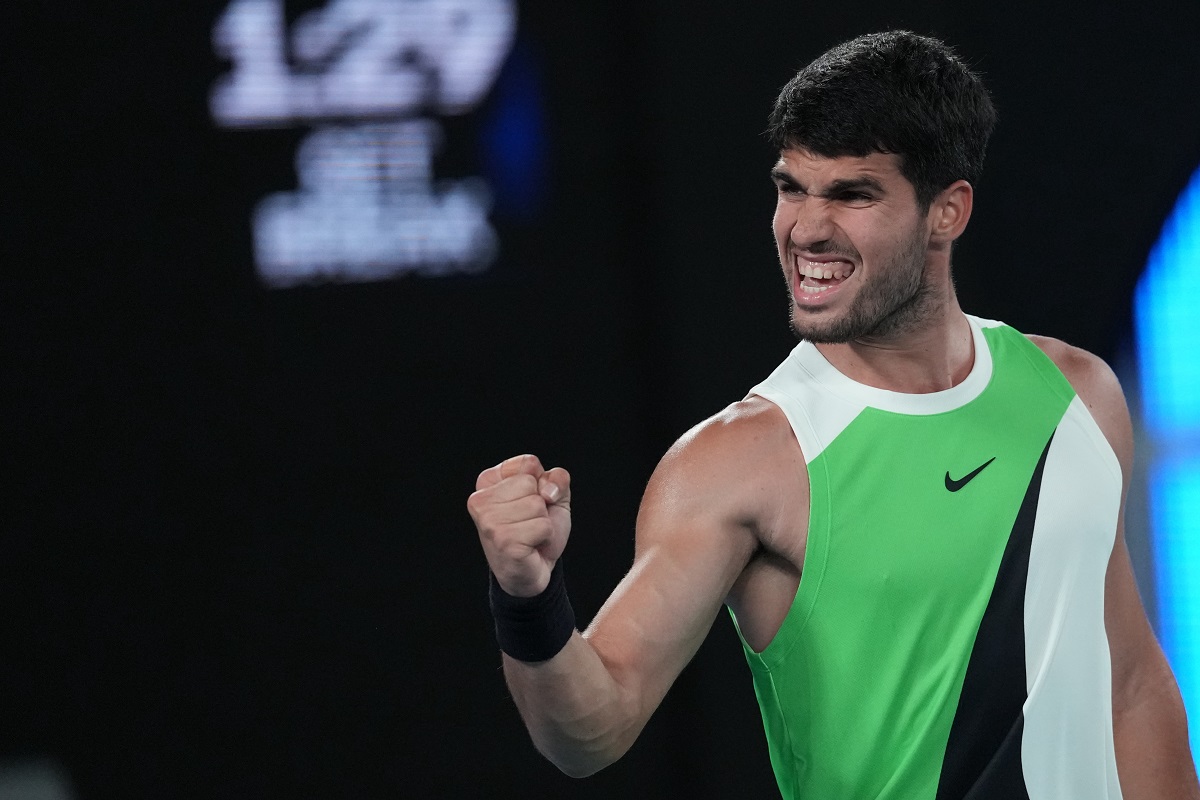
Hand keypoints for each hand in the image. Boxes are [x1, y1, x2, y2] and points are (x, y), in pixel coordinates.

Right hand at [468, 454, 571, 596]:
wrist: (531, 571)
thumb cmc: (536, 529)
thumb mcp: (551, 495)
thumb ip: (556, 478)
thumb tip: (547, 491)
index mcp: (487, 481)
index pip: (528, 463)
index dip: (541, 483)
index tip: (527, 502)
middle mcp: (480, 500)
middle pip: (531, 483)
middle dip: (541, 505)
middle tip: (528, 523)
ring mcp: (489, 522)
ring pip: (538, 505)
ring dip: (543, 523)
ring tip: (529, 535)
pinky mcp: (503, 541)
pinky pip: (543, 526)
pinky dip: (546, 537)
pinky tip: (531, 547)